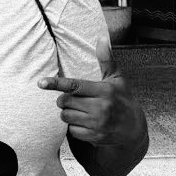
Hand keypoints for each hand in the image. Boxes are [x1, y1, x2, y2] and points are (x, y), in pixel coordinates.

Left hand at [38, 34, 147, 159]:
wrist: (134, 128)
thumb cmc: (122, 99)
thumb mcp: (117, 79)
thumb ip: (106, 59)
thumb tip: (102, 38)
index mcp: (104, 90)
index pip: (75, 86)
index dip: (56, 84)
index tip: (41, 82)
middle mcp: (101, 107)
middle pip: (65, 102)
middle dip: (64, 100)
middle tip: (73, 100)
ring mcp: (97, 124)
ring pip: (66, 117)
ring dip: (68, 114)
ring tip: (80, 111)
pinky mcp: (94, 137)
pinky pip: (71, 131)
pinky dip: (73, 127)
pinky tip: (84, 123)